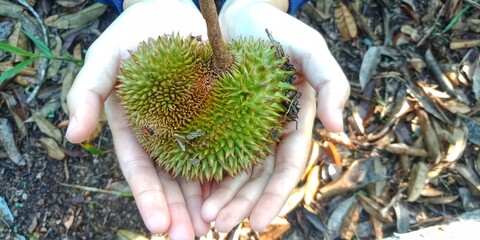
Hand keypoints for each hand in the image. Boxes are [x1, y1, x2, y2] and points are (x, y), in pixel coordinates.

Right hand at [66, 0, 210, 237]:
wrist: (171, 13)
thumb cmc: (135, 34)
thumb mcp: (105, 58)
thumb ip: (87, 93)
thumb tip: (73, 136)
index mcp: (134, 128)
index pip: (140, 170)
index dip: (148, 198)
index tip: (159, 227)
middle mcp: (161, 134)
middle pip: (170, 180)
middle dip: (179, 211)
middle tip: (192, 239)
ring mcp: (189, 128)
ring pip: (196, 171)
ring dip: (203, 202)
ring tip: (215, 228)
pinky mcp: (215, 116)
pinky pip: (222, 147)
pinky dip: (225, 172)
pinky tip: (234, 195)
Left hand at [198, 0, 349, 231]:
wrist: (234, 13)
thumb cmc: (273, 28)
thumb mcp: (308, 47)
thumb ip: (331, 82)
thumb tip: (341, 131)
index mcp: (293, 120)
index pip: (287, 167)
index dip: (276, 196)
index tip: (259, 223)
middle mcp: (268, 130)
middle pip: (257, 176)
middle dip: (241, 204)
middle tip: (218, 224)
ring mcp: (242, 127)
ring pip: (233, 170)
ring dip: (221, 196)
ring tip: (203, 218)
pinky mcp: (217, 120)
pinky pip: (210, 150)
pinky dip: (203, 173)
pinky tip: (189, 191)